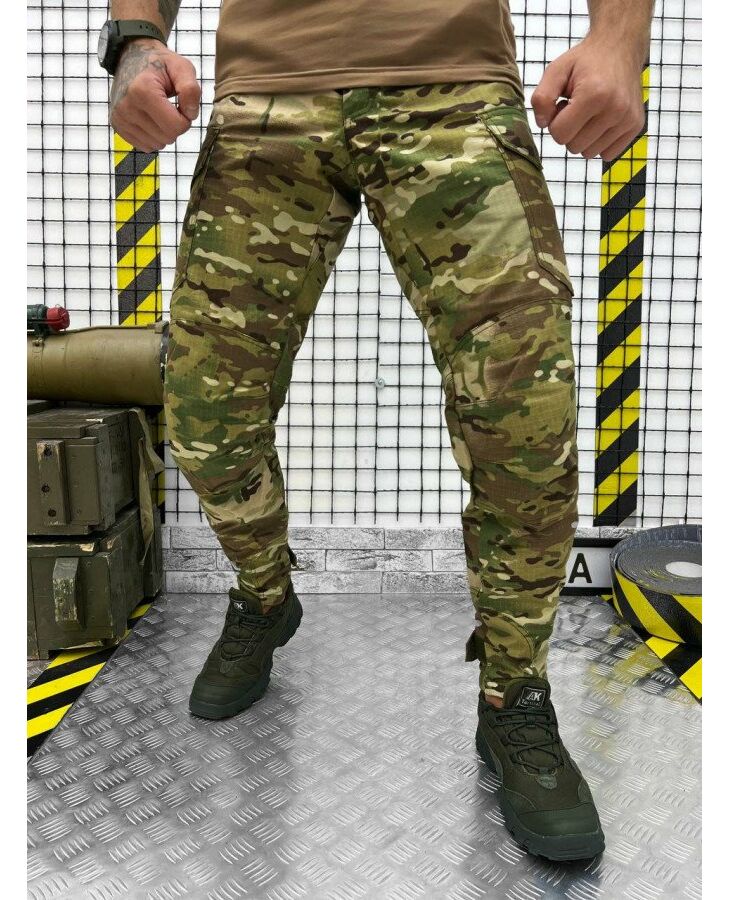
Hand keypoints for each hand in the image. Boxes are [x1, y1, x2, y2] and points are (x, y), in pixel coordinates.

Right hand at [110, 39, 200, 151]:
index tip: (180, 104)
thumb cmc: (160, 64)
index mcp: (142, 91)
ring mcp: (120, 118)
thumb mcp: (181, 67)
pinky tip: (150, 119)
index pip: (176, 127)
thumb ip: (191, 89)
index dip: (186, 118)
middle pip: (168, 137)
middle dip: (175, 125)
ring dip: (164, 132)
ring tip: (159, 111)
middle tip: (170, 106)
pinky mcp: (118, 127)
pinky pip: (147, 146)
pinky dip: (154, 136)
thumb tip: (190, 115)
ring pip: (158, 145)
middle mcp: (127, 106)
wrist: (131, 58)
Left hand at [532, 34, 645, 160]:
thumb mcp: (556, 70)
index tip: (563, 105)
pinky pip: (607, 154)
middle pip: (574, 147)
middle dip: (569, 131)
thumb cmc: (585, 61)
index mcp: (593, 94)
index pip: (559, 135)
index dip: (555, 122)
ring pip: (589, 153)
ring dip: (584, 138)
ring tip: (590, 113)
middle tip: (577, 107)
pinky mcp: (635, 126)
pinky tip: (601, 121)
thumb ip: (541, 98)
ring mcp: (628, 119)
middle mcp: (615, 109)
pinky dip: (600, 143)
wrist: (620, 47)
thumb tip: (543, 124)